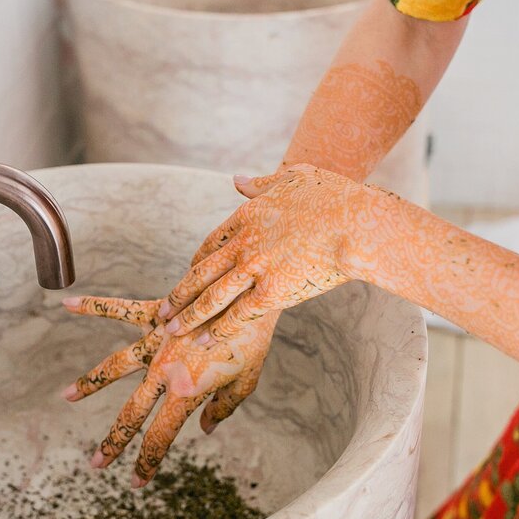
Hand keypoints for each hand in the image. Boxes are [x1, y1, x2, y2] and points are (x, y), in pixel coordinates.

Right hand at [61, 295, 277, 485]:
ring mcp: (158, 342)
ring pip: (115, 366)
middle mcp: (166, 370)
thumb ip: (223, 408)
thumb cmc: (253, 338)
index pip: (160, 436)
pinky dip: (96, 307)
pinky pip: (122, 310)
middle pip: (132, 413)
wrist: (253, 291)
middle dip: (114, 441)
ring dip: (90, 383)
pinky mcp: (158, 313)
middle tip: (96, 464)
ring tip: (66, 396)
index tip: (136, 482)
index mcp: (188, 391)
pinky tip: (69, 304)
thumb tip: (206, 428)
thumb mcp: (246, 380)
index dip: (147, 462)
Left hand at [160, 163, 375, 344]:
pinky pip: (238, 315)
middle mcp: (244, 243)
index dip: (197, 263)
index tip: (188, 276)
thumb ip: (261, 183)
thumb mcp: (294, 177)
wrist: (355, 224)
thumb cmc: (335, 197)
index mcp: (247, 216)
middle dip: (180, 296)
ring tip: (172, 333)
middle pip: (202, 273)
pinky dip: (219, 330)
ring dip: (189, 317)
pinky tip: (206, 341)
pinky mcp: (272, 293)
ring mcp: (255, 269)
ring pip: (211, 297)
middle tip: (162, 313)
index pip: (211, 244)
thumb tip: (235, 180)